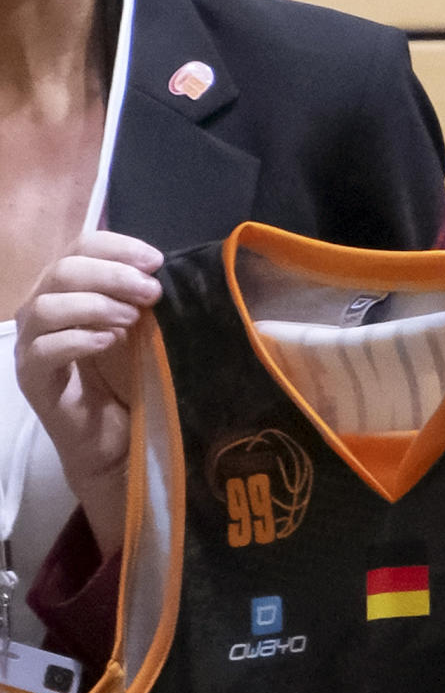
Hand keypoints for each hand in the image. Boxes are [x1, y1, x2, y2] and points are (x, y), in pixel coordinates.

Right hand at [16, 231, 163, 554]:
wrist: (120, 445)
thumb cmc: (132, 382)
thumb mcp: (144, 330)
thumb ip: (143, 298)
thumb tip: (163, 269)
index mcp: (68, 291)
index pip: (80, 247)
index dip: (117, 247)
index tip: (156, 261)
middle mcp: (42, 312)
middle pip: (62, 270)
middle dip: (111, 274)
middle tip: (151, 293)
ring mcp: (32, 348)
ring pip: (45, 307)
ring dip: (94, 305)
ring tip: (132, 320)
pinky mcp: (32, 382)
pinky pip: (41, 352)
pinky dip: (77, 340)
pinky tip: (110, 342)